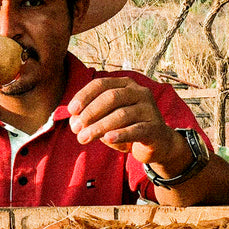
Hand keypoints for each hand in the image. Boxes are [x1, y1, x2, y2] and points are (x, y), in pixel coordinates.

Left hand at [67, 77, 184, 166]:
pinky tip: (107, 139)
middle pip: (111, 97)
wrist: (157, 143)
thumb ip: (91, 116)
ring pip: (121, 115)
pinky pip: (136, 130)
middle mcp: (139, 92)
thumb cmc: (126, 127)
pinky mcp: (155, 128)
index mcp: (125, 85)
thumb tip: (74, 121)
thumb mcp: (107, 118)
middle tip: (76, 128)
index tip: (71, 111)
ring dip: (99, 127)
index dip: (84, 96)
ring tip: (84, 138)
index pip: (101, 84)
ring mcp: (149, 109)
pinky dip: (120, 134)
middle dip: (90, 113)